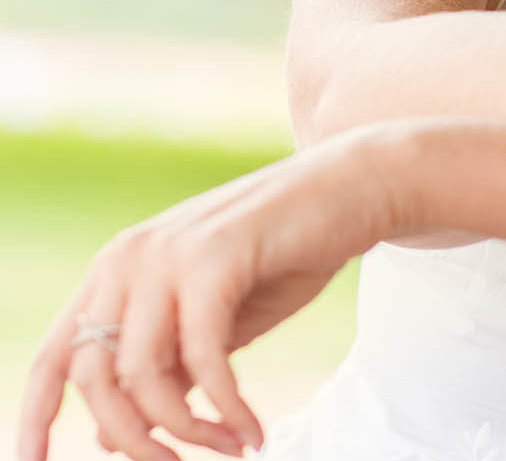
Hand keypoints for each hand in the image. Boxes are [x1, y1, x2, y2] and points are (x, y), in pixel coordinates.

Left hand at [18, 129, 400, 460]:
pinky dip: (226, 408)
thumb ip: (166, 366)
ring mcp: (169, 252)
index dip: (33, 421)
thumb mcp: (216, 320)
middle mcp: (130, 256)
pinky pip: (202, 360)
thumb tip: (111, 438)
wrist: (353, 188)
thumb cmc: (287, 254)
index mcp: (119, 266)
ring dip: (188, 434)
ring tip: (233, 446)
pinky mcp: (215, 258)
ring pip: (144, 378)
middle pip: (95, 380)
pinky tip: (254, 430)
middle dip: (135, 443)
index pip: (55, 356)